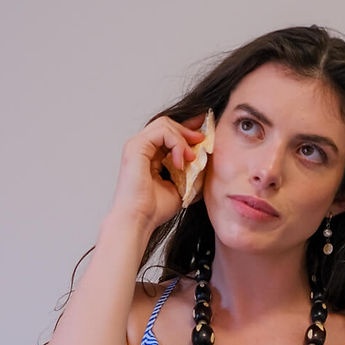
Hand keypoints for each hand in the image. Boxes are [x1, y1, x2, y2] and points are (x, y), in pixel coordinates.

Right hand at [108, 115, 206, 231]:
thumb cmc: (154, 210)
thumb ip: (192, 174)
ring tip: (191, 159)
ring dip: (183, 139)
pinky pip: (161, 132)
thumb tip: (208, 163)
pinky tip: (181, 163)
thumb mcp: (182, 188)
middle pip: (167, 124)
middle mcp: (142, 148)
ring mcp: (137, 146)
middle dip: (188, 130)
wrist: (139, 220)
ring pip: (165, 124)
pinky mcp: (136, 147)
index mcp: (150, 156)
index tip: (205, 133)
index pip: (169, 134)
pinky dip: (176, 144)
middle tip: (203, 141)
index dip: (188, 130)